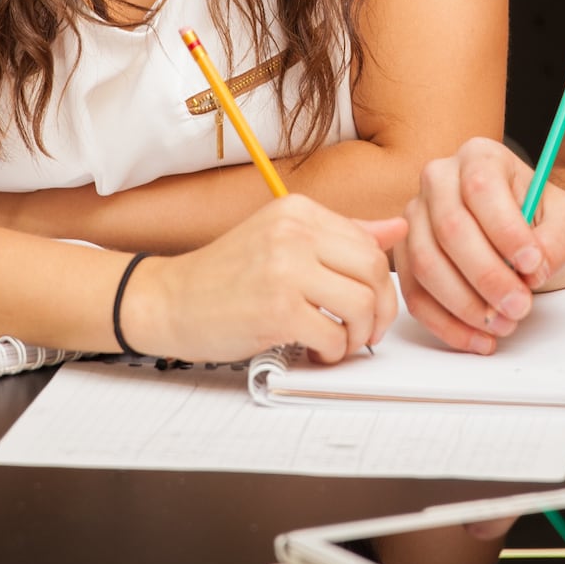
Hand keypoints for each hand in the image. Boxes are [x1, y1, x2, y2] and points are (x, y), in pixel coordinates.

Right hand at [122, 194, 405, 364]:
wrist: (168, 301)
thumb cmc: (223, 276)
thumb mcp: (283, 240)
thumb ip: (342, 235)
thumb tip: (397, 228)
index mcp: (298, 210)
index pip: (370, 244)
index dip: (381, 284)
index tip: (370, 304)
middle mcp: (294, 232)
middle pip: (374, 271)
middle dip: (378, 310)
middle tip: (364, 330)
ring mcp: (285, 269)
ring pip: (361, 304)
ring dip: (358, 335)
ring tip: (339, 343)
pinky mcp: (277, 310)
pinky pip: (333, 336)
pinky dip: (333, 353)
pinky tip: (315, 352)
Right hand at [400, 137, 564, 353]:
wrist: (531, 241)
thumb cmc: (547, 224)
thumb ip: (558, 239)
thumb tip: (533, 266)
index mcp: (480, 156)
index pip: (482, 188)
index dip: (505, 231)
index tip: (533, 264)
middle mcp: (439, 179)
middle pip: (450, 228)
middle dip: (487, 277)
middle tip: (520, 306)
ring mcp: (415, 217)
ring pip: (427, 264)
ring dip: (466, 304)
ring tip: (503, 323)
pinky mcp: (406, 256)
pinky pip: (415, 294)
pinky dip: (446, 324)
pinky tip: (478, 338)